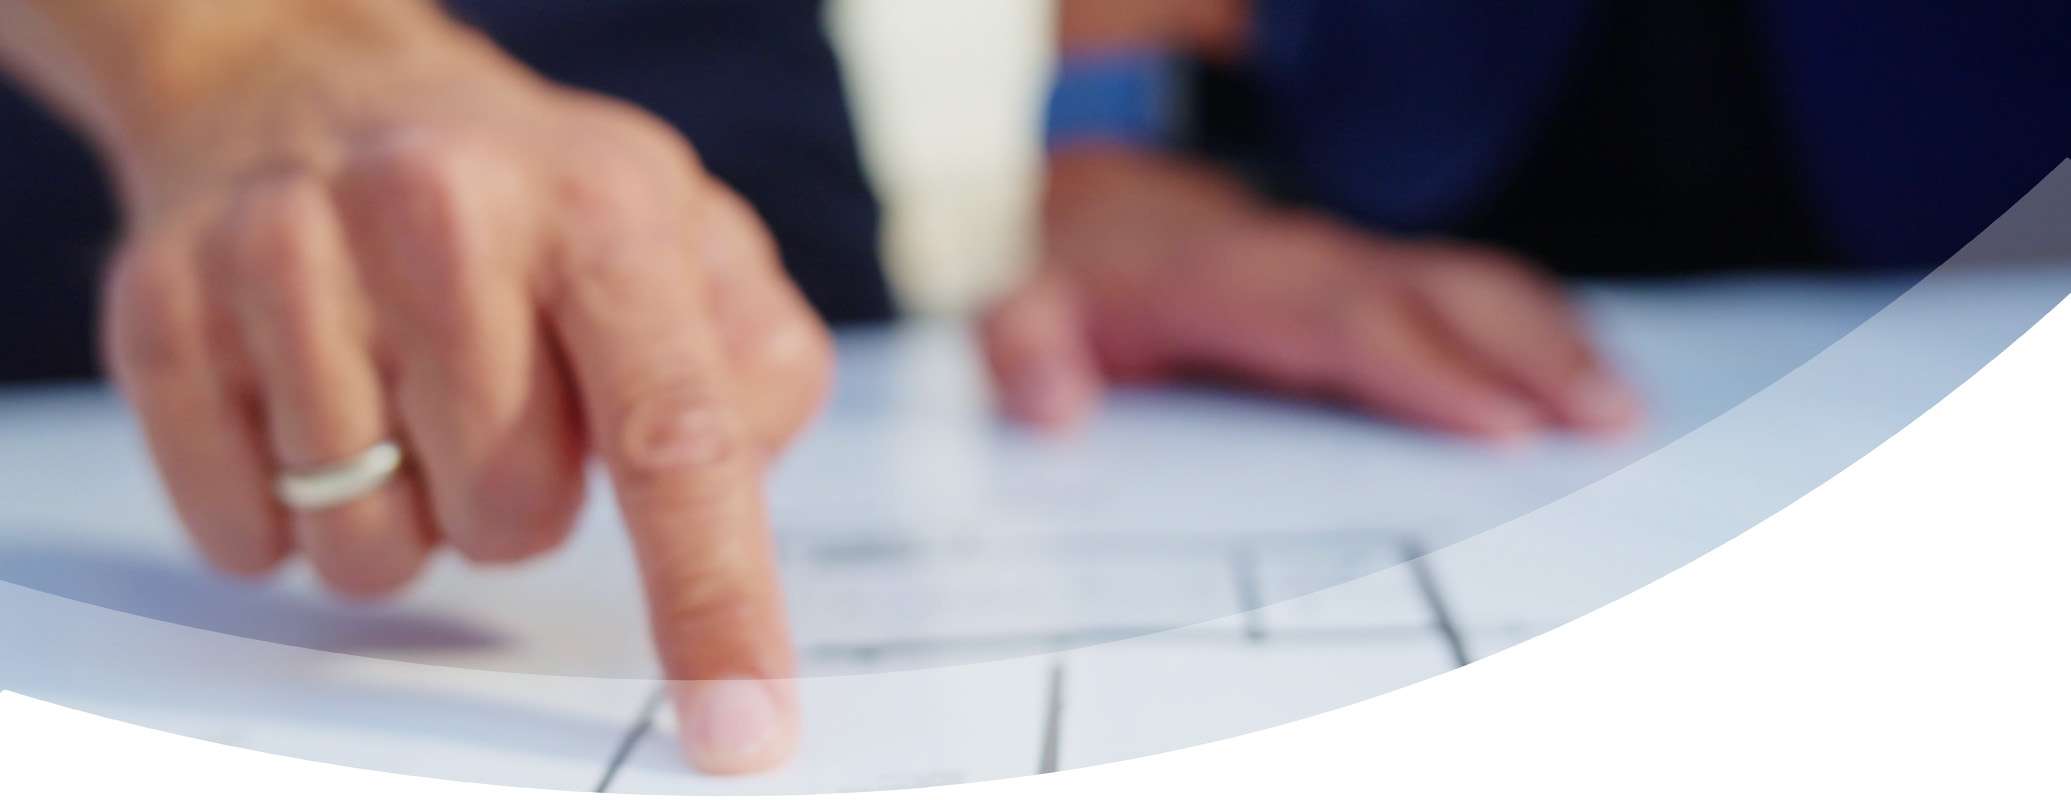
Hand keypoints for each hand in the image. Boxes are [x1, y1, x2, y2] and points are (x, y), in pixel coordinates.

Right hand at [90, 18, 821, 772]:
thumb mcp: (681, 236)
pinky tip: (308, 401)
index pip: (674, 439)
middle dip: (521, 502)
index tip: (739, 733)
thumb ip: (753, 367)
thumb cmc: (525, 197)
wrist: (311, 80)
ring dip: (407, 514)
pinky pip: (247, 536)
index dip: (713, 601)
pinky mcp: (164, 310)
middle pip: (512, 518)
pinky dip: (293, 512)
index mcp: (602, 206)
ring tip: (402, 393)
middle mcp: (441, 212)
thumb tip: (736, 489)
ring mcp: (286, 254)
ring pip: (372, 550)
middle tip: (496, 399)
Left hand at [985, 147, 1639, 438]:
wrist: (1103, 197)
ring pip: (1470, 285)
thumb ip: (1024, 351)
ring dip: (1550, 338)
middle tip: (1608, 417)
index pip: (1348, 323)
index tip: (1504, 424)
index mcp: (1238, 280)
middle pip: (1437, 296)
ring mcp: (1355, 260)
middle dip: (1528, 352)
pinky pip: (1469, 287)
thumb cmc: (1080, 268)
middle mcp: (1313, 262)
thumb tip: (1052, 406)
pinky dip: (1535, 322)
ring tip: (1622, 404)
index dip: (1426, 371)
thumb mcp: (1022, 304)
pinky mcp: (1378, 273)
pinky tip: (1585, 368)